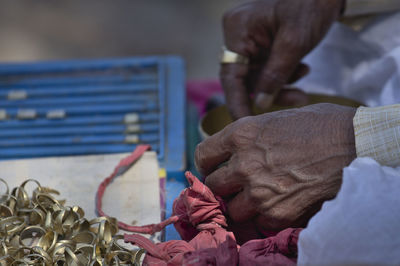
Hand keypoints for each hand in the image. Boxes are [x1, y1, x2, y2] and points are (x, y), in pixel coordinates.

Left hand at [195, 103, 355, 230]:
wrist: (354, 144)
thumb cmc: (318, 125)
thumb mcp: (273, 120)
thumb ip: (247, 138)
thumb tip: (232, 153)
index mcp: (241, 135)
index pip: (203, 155)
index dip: (208, 164)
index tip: (216, 168)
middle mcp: (244, 164)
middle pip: (213, 184)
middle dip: (224, 185)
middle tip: (239, 184)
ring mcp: (259, 191)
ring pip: (231, 209)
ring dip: (242, 205)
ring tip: (259, 196)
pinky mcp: (277, 213)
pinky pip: (257, 222)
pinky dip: (264, 217)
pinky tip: (279, 204)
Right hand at [221, 0, 344, 118]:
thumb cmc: (310, 4)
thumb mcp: (294, 42)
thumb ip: (275, 75)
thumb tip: (261, 103)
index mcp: (237, 31)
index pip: (231, 77)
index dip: (237, 103)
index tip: (245, 126)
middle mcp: (238, 36)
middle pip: (245, 78)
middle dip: (270, 92)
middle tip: (296, 101)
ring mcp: (249, 40)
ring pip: (258, 76)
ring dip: (280, 84)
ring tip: (304, 79)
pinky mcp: (261, 44)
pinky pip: (267, 68)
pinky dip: (283, 74)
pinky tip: (302, 68)